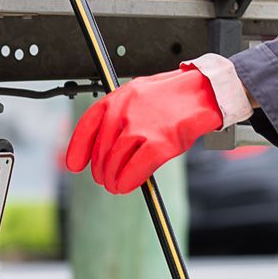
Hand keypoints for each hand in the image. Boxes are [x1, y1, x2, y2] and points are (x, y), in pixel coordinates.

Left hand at [64, 63, 223, 194]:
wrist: (202, 92)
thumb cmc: (171, 97)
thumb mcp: (136, 95)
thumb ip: (118, 116)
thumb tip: (104, 147)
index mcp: (116, 99)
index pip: (87, 127)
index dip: (77, 150)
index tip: (74, 165)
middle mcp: (124, 112)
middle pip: (101, 150)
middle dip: (100, 170)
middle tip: (104, 179)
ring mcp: (142, 128)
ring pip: (115, 163)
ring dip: (112, 180)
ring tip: (115, 185)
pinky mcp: (161, 143)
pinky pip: (136, 169)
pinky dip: (128, 181)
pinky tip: (126, 186)